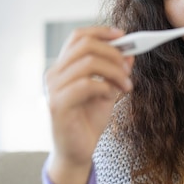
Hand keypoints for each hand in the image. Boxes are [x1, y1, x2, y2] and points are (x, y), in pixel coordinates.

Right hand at [43, 26, 133, 183]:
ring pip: (88, 63)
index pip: (78, 36)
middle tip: (128, 67)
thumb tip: (130, 55)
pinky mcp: (58, 105)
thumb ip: (115, 73)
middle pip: (84, 45)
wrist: (77, 152)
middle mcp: (54, 74)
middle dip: (113, 52)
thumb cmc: (88, 121)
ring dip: (114, 71)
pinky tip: (112, 96)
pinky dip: (105, 87)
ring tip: (127, 85)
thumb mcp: (108, 91)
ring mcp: (53, 89)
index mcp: (64, 67)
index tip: (123, 35)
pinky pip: (86, 85)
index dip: (101, 31)